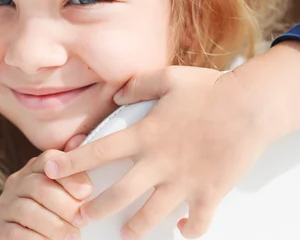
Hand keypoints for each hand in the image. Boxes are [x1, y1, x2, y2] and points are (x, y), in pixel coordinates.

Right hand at [0, 136, 90, 239]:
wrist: (39, 238)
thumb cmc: (59, 214)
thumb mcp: (68, 192)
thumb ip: (73, 170)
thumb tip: (78, 140)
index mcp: (35, 168)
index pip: (49, 159)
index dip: (69, 174)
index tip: (86, 193)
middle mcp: (16, 182)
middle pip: (39, 186)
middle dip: (64, 205)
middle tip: (82, 220)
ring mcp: (4, 205)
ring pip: (28, 210)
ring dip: (54, 225)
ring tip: (73, 235)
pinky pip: (16, 233)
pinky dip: (38, 239)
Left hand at [43, 66, 272, 239]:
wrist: (249, 105)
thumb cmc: (210, 89)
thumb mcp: (168, 77)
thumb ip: (138, 84)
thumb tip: (118, 94)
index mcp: (146, 134)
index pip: (99, 152)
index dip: (72, 162)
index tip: (50, 170)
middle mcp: (159, 162)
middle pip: (119, 194)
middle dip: (95, 209)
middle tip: (80, 218)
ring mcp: (184, 181)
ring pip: (151, 215)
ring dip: (134, 229)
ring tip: (125, 235)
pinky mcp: (209, 192)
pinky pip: (197, 222)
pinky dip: (189, 231)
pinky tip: (183, 230)